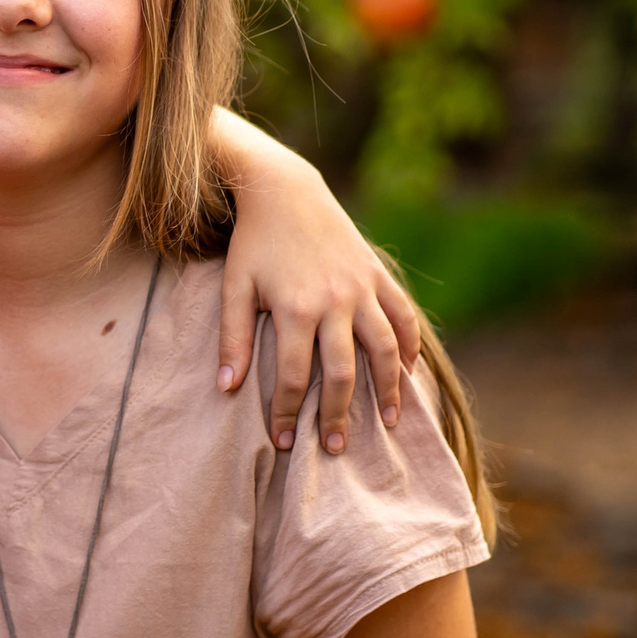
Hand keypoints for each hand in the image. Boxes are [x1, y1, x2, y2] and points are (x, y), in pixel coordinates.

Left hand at [219, 158, 421, 457]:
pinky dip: (410, 345)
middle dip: (337, 414)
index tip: (282, 441)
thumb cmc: (253, 243)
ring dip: (386, 388)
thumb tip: (226, 388)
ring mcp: (361, 288)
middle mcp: (335, 302)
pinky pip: (402, 315)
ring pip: (383, 348)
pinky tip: (409, 373)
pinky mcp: (377, 274)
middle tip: (333, 447)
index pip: (291, 376)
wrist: (284, 189)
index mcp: (295, 308)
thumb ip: (231, 337)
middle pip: (341, 372)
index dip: (285, 412)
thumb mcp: (233, 286)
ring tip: (386, 422)